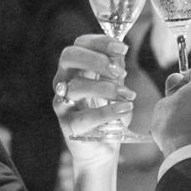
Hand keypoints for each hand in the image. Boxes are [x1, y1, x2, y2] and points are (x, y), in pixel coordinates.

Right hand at [53, 34, 134, 158]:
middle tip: (119, 71)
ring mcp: (63, 103)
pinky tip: (125, 108)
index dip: (100, 41)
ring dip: (105, 88)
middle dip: (96, 59)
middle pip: (69, 56)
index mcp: (75, 68)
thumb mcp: (115, 87)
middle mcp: (64, 81)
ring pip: (76, 86)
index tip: (123, 48)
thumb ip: (115, 69)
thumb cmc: (108, 115)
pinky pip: (84, 117)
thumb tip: (120, 51)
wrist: (102, 149)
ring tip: (127, 95)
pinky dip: (107, 111)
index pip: (79, 43)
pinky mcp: (68, 125)